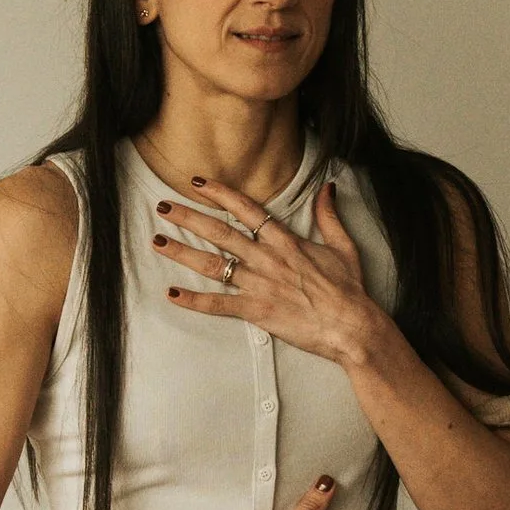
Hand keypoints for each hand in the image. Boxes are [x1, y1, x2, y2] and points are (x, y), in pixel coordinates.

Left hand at [151, 179, 388, 370]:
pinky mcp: (257, 310)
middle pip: (219, 232)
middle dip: (188, 217)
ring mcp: (260, 284)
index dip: (218, 193)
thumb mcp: (343, 246)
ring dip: (182, 252)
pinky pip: (219, 304)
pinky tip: (172, 294)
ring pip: (213, 264)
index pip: (246, 209)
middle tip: (162, 207)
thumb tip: (327, 187)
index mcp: (285, 240)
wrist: (352, 326)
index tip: (196, 183)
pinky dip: (194, 300)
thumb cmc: (349, 289)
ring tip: (157, 241)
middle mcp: (267, 258)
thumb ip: (329, 216)